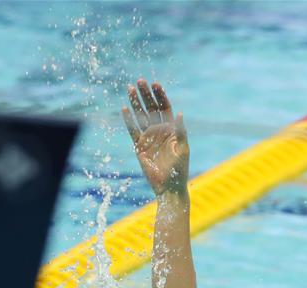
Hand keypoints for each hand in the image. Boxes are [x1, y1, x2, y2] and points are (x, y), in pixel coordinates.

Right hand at [122, 79, 188, 196]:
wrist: (168, 187)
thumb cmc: (179, 170)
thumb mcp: (183, 150)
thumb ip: (180, 132)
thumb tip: (179, 113)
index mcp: (171, 129)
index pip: (165, 108)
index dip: (160, 96)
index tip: (155, 84)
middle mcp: (159, 130)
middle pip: (151, 108)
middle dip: (146, 95)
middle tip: (140, 81)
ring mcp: (149, 137)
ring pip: (141, 116)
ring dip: (136, 102)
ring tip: (130, 88)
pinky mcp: (140, 146)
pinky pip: (132, 130)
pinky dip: (128, 120)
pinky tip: (124, 108)